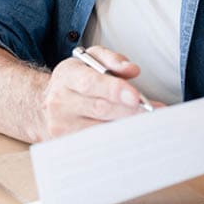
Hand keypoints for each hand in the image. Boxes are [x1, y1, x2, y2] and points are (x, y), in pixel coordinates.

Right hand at [38, 45, 159, 139]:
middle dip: (130, 111)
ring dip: (127, 127)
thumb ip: (112, 59)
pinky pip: (98, 144)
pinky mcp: (67, 143)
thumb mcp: (90, 59)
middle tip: (154, 113)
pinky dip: (118, 140)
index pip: (90, 83)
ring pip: (101, 129)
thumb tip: (132, 70)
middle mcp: (60, 102)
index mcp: (67, 76)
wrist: (49, 102)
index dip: (114, 90)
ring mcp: (61, 126)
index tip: (136, 96)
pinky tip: (132, 136)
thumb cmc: (76, 79)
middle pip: (100, 109)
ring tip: (148, 124)